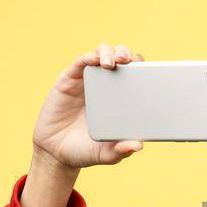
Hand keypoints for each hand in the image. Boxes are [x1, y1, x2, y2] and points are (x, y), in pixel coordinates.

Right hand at [31, 43, 146, 169]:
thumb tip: (139, 146)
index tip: (150, 71)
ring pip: (101, 54)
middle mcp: (106, 85)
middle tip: (128, 62)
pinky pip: (80, 62)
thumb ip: (121, 150)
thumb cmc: (85, 151)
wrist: (56, 153)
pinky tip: (94, 60)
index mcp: (120, 98)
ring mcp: (87, 81)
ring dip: (109, 52)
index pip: (136, 75)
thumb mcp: (106, 154)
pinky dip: (88, 57)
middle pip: (120, 58)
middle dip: (127, 54)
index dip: (143, 68)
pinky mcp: (68, 80)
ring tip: (112, 63)